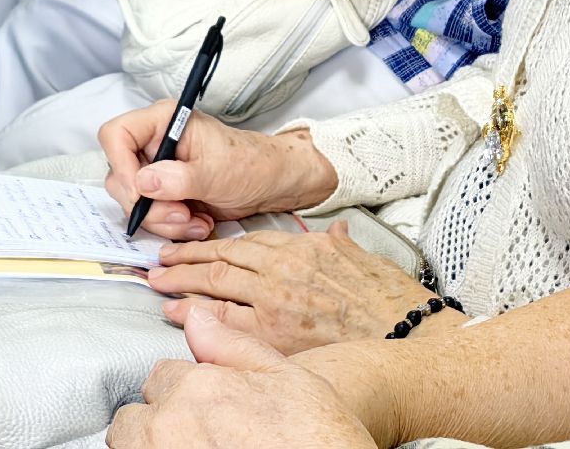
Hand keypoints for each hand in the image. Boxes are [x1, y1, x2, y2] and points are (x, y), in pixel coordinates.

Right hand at [99, 102, 337, 240]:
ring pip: (133, 202)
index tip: (141, 193)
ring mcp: (156, 170)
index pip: (116, 135)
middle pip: (120, 176)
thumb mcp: (216, 172)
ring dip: (162, 220)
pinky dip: (169, 227)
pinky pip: (149, 217)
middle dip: (148, 204)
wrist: (270, 184)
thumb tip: (142, 183)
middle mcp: (153, 144)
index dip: (121, 165)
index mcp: (163, 122)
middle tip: (181, 213)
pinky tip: (196, 224)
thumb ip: (178, 178)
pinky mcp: (163, 194)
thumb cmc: (250, 164)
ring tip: (196, 221)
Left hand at [107, 306, 376, 448]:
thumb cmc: (322, 439)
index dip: (184, 392)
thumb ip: (233, 344)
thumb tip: (195, 317)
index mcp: (201, 387)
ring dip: (152, 447)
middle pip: (134, 420)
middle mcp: (174, 427)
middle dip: (158, 424)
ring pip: (132, 448)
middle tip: (197, 438)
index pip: (162, 378)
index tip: (202, 409)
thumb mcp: (288, 377)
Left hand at [150, 223, 433, 354]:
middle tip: (160, 260)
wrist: (410, 336)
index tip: (194, 245)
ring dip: (182, 283)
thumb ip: (340, 243)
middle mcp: (286, 269)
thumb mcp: (364, 258)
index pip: (246, 241)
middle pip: (223, 259)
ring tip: (159, 282)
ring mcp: (278, 300)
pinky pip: (225, 322)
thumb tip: (335, 232)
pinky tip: (176, 315)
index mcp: (304, 247)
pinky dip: (196, 317)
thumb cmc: (390, 302)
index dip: (214, 243)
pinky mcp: (276, 334)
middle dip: (186, 259)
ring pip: (217, 284)